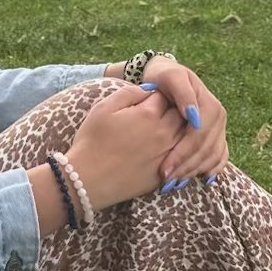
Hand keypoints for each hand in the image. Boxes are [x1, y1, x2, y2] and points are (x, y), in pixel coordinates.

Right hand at [65, 83, 187, 209]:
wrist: (88, 181)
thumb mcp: (103, 108)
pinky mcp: (164, 174)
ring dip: (177, 130)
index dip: (156, 94)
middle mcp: (163, 133)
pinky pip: (179, 158)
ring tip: (160, 131)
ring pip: (184, 136)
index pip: (164, 95)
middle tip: (157, 113)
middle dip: (171, 110)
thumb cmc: (92, 142)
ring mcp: (166, 155)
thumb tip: (148, 89)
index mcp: (148, 114)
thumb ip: (129, 93)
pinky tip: (160, 151)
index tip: (149, 99)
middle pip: (180, 114)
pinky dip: (176, 151)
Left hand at [140, 55, 228, 189]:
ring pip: (212, 157)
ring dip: (194, 172)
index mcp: (210, 104)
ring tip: (173, 183)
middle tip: (165, 182)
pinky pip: (219, 158)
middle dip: (186, 168)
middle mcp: (219, 117)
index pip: (198, 135)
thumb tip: (193, 114)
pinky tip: (198, 180)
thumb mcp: (170, 76)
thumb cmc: (164, 77)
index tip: (164, 169)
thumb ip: (182, 92)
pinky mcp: (217, 136)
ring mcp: (220, 128)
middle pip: (206, 150)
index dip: (182, 154)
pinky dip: (210, 171)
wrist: (166, 77)